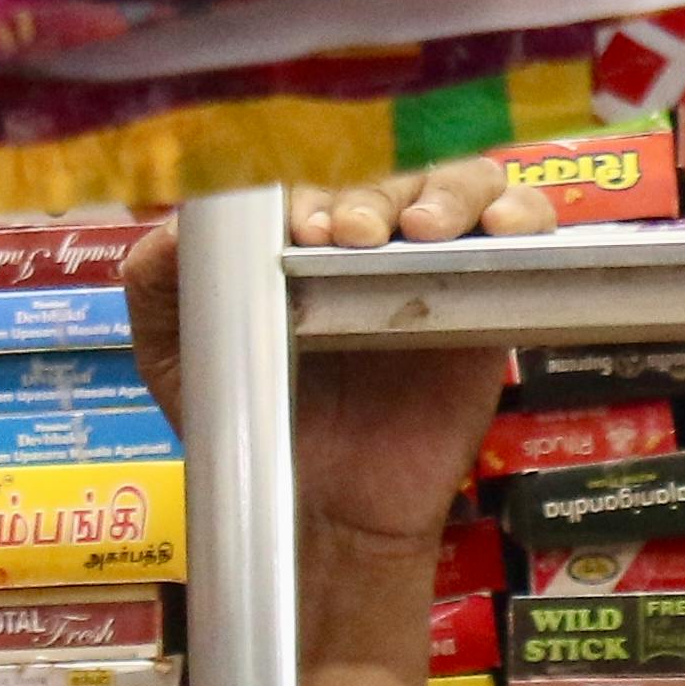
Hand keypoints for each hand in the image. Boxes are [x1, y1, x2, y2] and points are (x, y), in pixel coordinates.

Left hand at [119, 169, 515, 560]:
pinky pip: (524, 237)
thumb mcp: (176, 355)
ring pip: (465, 185)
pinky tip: (500, 231)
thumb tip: (175, 225)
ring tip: (420, 232)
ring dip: (448, 193)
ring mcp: (435, 269)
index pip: (324, 173)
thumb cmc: (252, 426)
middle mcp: (372, 243)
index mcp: (303, 238)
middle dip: (374, 194)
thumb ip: (160, 284)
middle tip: (349, 235)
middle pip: (396, 172)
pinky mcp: (489, 302)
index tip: (302, 226)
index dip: (317, 184)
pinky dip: (521, 215)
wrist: (321, 512)